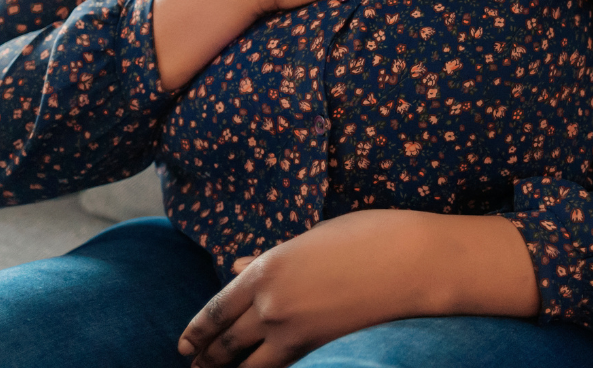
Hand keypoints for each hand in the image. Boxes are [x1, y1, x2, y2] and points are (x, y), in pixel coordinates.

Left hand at [178, 211, 539, 367]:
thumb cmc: (363, 238)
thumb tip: (237, 267)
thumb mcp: (309, 241)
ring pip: (245, 362)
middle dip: (205, 354)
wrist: (408, 260)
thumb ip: (268, 259)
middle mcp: (270, 301)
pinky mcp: (317, 348)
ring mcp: (291, 329)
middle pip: (226, 338)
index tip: (184, 341)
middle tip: (191, 363)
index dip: (197, 328)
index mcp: (267, 266)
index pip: (218, 306)